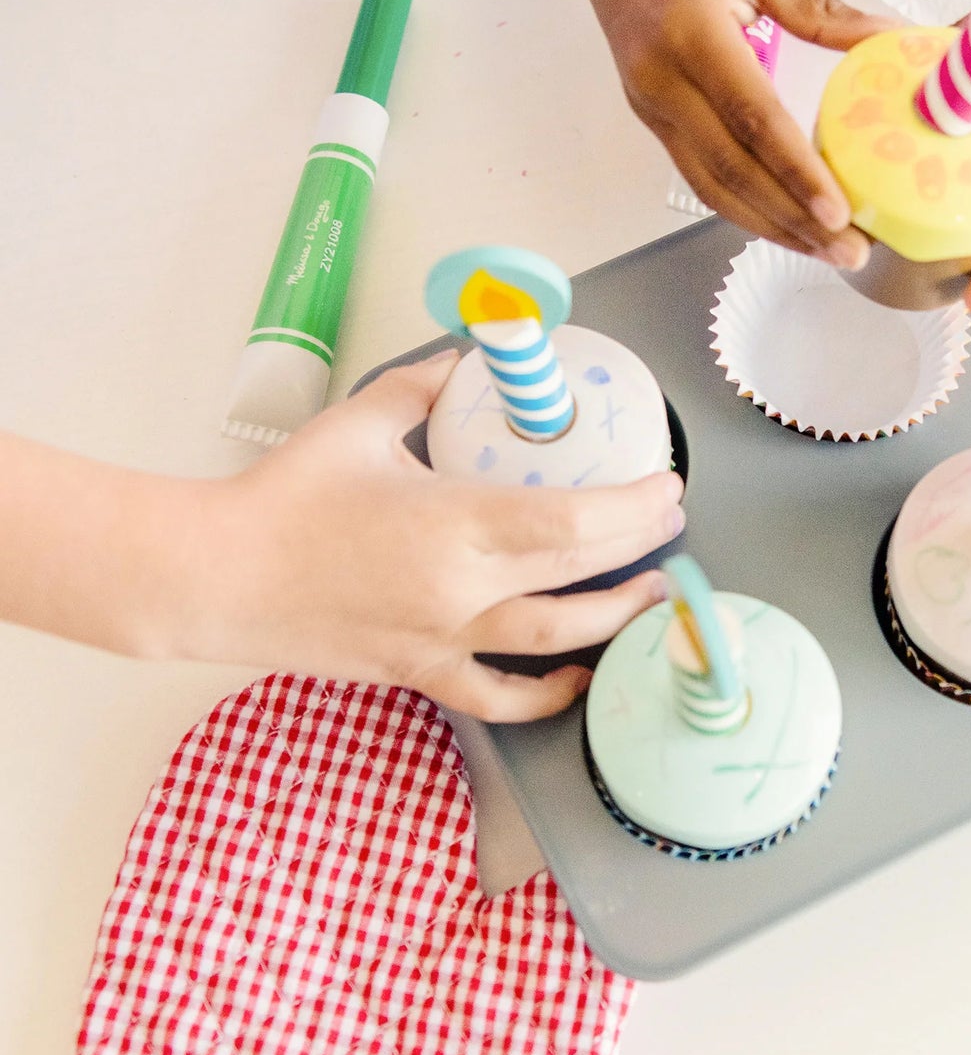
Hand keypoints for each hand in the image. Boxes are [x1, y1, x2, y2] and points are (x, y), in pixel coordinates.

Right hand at [196, 352, 683, 719]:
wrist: (215, 578)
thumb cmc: (283, 498)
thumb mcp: (362, 421)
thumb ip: (427, 384)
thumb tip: (472, 358)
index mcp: (455, 523)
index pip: (573, 520)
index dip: (633, 508)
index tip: (667, 486)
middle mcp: (461, 590)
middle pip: (578, 575)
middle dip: (639, 548)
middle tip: (671, 523)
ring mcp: (443, 640)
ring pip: (553, 641)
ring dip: (612, 619)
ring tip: (649, 595)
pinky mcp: (420, 672)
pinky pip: (497, 697)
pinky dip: (545, 693)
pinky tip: (576, 679)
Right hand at [571, 0, 890, 266]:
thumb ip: (822, 10)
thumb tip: (890, 36)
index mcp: (692, 32)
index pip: (752, 119)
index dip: (797, 172)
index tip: (839, 211)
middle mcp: (663, 80)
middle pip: (733, 171)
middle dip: (794, 220)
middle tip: (850, 251)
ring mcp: (651, 105)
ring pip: (712, 187)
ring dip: (771, 227)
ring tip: (825, 250)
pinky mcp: (650, 117)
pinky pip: (700, 175)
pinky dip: (744, 207)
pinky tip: (785, 224)